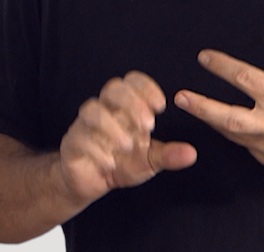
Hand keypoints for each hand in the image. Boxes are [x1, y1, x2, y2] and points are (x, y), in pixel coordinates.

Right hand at [57, 71, 196, 205]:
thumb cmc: (123, 163)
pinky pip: (78, 139)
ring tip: (129, 145)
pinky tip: (110, 163)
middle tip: (149, 124)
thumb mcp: (150, 160)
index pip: (132, 81)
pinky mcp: (71, 145)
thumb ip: (168, 155)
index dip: (146, 87)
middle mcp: (104, 110)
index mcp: (124, 107)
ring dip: (112, 126)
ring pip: (91, 110)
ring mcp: (84, 126)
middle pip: (112, 88)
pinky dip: (96, 150)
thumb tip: (192, 154)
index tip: (162, 105)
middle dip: (132, 102)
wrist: (92, 183)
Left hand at [173, 14, 263, 170]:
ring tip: (193, 106)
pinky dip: (233, 132)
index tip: (205, 58)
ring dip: (211, 119)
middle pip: (229, 117)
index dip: (222, 66)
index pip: (245, 78)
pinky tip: (224, 121)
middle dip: (201, 106)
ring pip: (232, 133)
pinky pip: (244, 145)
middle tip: (180, 97)